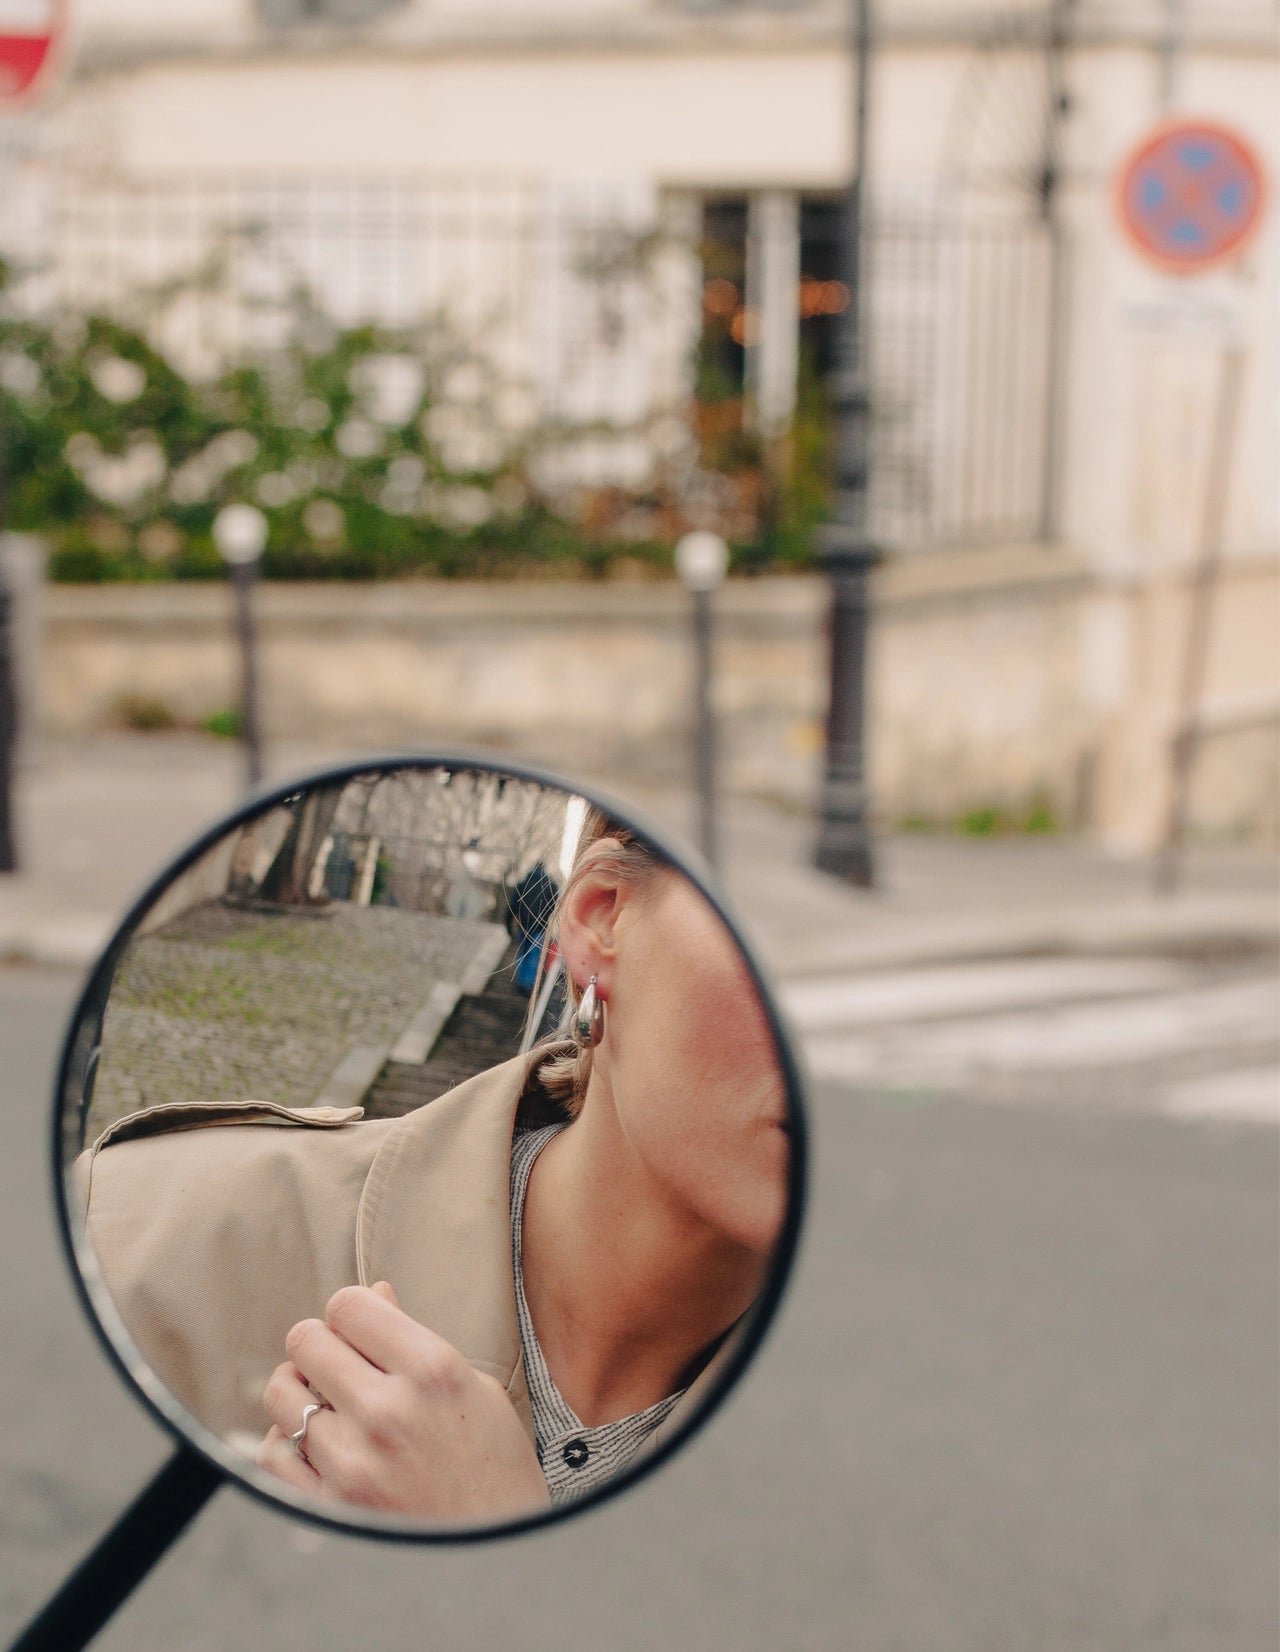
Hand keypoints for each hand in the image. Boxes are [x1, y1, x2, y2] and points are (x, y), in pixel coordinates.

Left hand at [258, 1282, 548, 1520]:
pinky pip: (275, 1454)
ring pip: (282, 1394)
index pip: (348, 1304)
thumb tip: (374, 1293)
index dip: (351, 1309)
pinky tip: (315, 1443)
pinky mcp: (329, 1506)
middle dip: (321, 1343)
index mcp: (431, 1369)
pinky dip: (288, 1441)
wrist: (496, 1554)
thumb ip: (414, 1339)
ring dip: (300, 1391)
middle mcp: (387, 1410)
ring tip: (325, 1401)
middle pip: (306, 1340)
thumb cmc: (494, 1466)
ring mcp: (353, 1462)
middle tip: (338, 1359)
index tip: (359, 1325)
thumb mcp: (474, 1387)